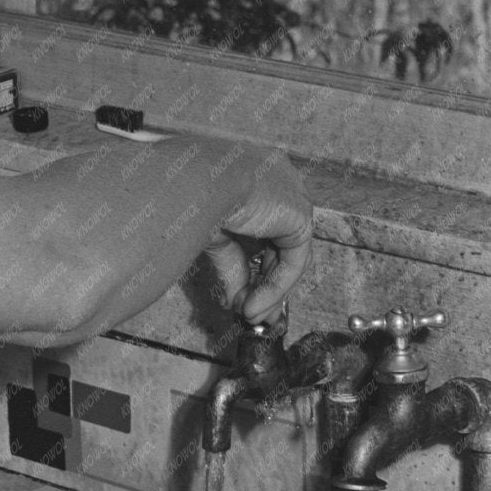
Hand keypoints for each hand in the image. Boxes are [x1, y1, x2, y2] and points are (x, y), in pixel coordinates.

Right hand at [202, 150, 314, 320]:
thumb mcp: (212, 234)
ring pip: (288, 256)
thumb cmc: (189, 194)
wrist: (195, 180)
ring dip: (268, 291)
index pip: (264, 228)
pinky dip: (274, 287)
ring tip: (249, 316)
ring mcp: (293, 195)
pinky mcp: (301, 216)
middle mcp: (280, 181)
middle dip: (265, 284)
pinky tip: (253, 306)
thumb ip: (230, 264)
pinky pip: (292, 261)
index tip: (243, 293)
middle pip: (279, 245)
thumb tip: (234, 299)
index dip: (254, 264)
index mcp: (256, 174)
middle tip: (251, 313)